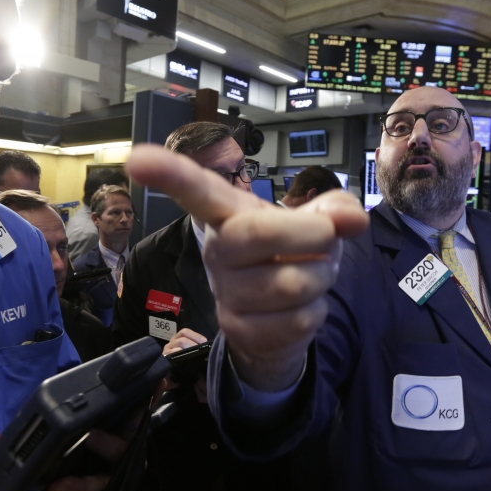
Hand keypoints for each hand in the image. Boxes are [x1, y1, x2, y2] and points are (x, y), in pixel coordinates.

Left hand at [19, 409, 142, 490]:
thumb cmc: (110, 434)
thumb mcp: (121, 417)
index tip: (89, 436)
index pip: (121, 450)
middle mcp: (114, 478)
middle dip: (77, 489)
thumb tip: (161, 374)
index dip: (106, 444)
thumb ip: (140, 399)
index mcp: (125, 453)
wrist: (102, 459)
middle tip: (54, 488)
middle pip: (99, 487)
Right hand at [126, 145, 367, 391]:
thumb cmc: (292, 255)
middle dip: (310, 235)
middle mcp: (217, 250)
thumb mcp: (316, 222)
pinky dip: (315, 313)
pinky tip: (299, 309)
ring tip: (308, 275)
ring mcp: (224, 292)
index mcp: (228, 214)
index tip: (138, 159)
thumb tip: (352, 219)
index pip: (195, 189)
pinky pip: (297, 320)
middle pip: (257, 232)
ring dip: (320, 279)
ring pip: (291, 283)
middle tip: (326, 237)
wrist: (279, 321)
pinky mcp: (238, 331)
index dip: (169, 173)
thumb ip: (336, 208)